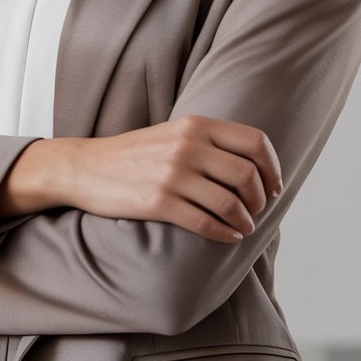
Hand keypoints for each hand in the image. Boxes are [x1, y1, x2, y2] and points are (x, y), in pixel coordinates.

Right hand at [62, 114, 283, 243]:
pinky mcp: (158, 202)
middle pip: (247, 175)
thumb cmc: (135, 153)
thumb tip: (253, 163)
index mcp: (195, 124)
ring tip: (244, 227)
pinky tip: (228, 236)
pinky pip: (205, 223)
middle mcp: (187, 145)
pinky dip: (225, 234)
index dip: (272, 167)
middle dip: (260, 199)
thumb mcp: (174, 132)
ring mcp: (172, 174)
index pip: (255, 141)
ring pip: (230, 203)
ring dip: (245, 221)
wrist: (86, 167)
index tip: (274, 186)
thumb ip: (208, 140)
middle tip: (257, 210)